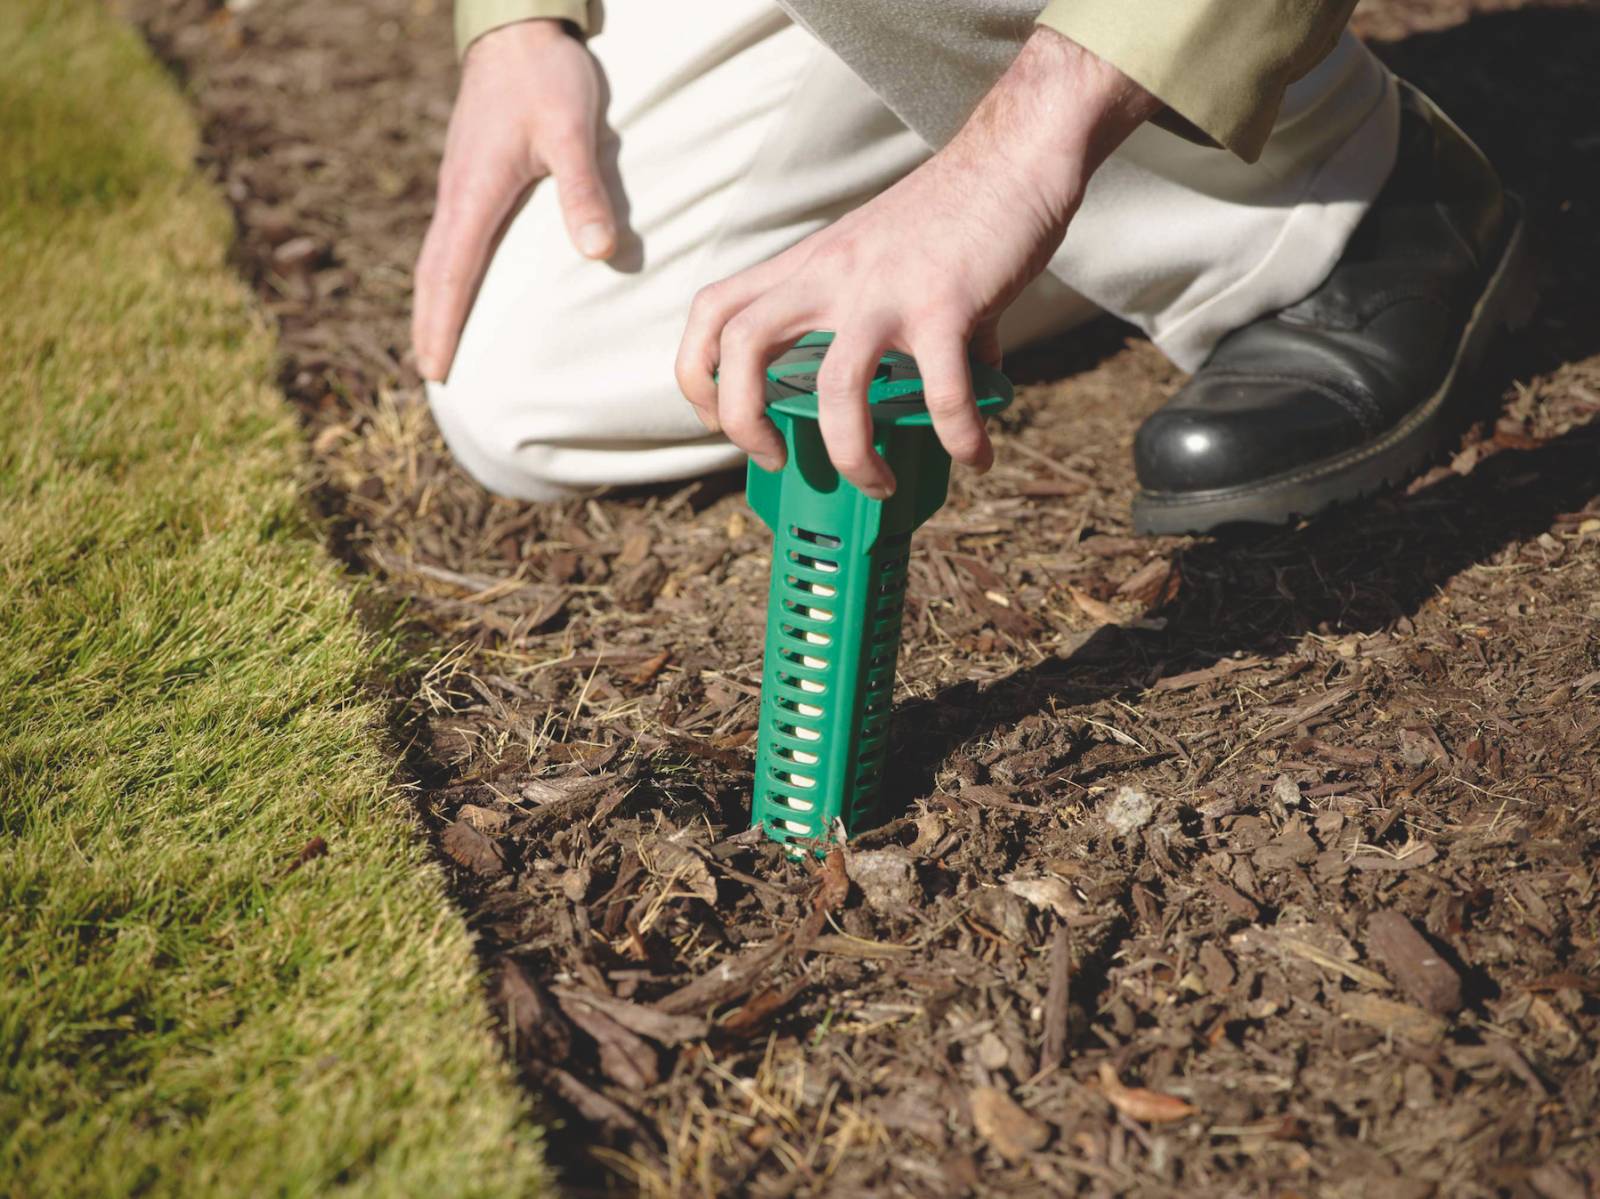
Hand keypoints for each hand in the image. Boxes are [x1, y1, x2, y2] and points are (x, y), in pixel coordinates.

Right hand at [413, 19, 616, 381]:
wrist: (518, 27)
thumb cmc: (547, 76)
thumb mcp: (572, 130)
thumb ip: (584, 191)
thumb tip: (597, 252)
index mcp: (475, 194)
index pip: (452, 274)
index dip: (442, 324)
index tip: (434, 368)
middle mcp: (456, 194)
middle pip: (432, 274)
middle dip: (428, 324)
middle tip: (428, 372)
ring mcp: (457, 184)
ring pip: (436, 256)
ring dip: (433, 302)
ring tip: (434, 341)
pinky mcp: (468, 174)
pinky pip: (449, 237)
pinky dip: (444, 273)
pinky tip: (458, 285)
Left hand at [675, 27, 1157, 496]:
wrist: (1014, 156)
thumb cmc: (955, 209)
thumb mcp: (889, 258)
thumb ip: (895, 322)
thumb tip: (945, 388)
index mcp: (810, 265)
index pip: (716, 310)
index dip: (697, 371)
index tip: (719, 419)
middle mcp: (832, 275)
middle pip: (743, 346)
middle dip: (743, 421)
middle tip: (776, 458)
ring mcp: (885, 290)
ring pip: (836, 387)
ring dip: (849, 453)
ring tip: (879, 485)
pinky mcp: (946, 304)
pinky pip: (943, 391)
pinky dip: (958, 437)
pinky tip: (977, 455)